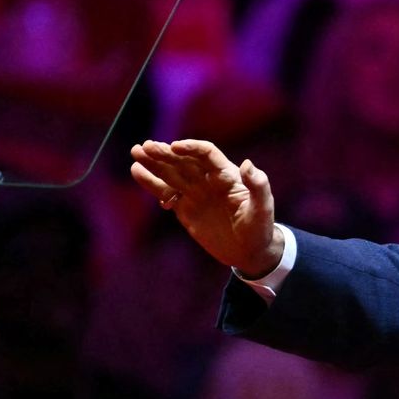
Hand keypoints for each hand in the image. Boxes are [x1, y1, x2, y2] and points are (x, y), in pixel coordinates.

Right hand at [129, 139, 281, 277]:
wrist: (250, 252)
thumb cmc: (260, 228)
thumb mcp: (263, 208)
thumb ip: (258, 186)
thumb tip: (248, 164)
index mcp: (228, 176)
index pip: (207, 154)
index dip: (191, 148)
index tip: (174, 146)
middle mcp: (209, 180)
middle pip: (184, 160)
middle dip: (165, 153)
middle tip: (145, 147)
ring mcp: (195, 193)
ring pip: (171, 173)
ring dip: (154, 162)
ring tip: (136, 152)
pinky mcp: (185, 208)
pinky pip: (166, 192)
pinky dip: (151, 182)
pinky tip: (137, 171)